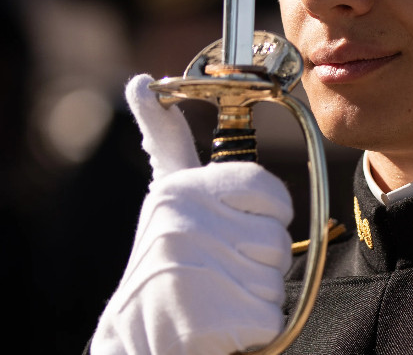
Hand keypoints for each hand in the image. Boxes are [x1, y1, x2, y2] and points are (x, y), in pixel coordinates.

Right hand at [89, 75, 292, 354]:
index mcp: (180, 189)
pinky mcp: (208, 315)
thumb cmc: (163, 269)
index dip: (266, 215)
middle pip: (277, 239)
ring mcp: (195, 267)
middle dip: (259, 262)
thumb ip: (166, 142)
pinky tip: (218, 324)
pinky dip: (253, 329)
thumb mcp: (167, 200)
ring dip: (255, 296)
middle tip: (217, 273)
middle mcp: (185, 222)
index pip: (269, 190)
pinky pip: (270, 316)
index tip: (237, 228)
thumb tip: (140, 83)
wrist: (135, 344)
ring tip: (214, 296)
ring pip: (276, 278)